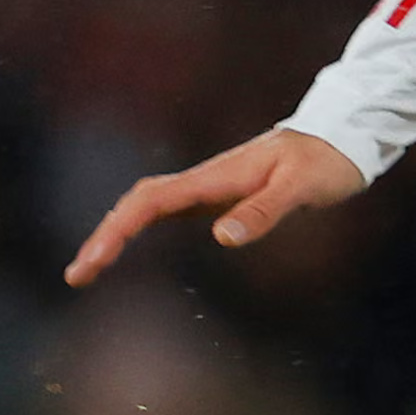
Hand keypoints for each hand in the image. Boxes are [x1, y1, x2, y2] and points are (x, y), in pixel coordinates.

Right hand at [63, 127, 368, 286]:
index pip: (150, 201)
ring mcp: (208, 189)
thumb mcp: (302, 187)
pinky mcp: (217, 197)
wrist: (340, 138)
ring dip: (115, 232)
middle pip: (137, 203)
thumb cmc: (325, 162)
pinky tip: (127, 247)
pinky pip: (165, 212)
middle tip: (76, 277)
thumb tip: (220, 238)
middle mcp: (203, 181)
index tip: (92, 261)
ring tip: (87, 269)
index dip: (117, 230)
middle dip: (104, 236)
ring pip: (146, 206)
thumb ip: (264, 211)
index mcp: (214, 178)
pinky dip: (138, 228)